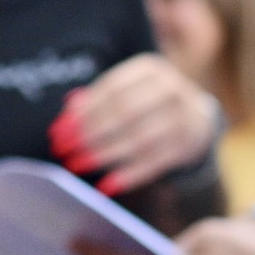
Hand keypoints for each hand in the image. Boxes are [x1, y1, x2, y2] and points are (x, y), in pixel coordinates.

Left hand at [55, 56, 219, 194]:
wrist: (194, 117)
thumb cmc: (146, 104)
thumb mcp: (125, 92)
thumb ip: (95, 102)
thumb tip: (66, 118)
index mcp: (149, 69)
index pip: (111, 90)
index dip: (83, 112)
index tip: (59, 131)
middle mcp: (169, 88)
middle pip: (124, 113)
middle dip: (90, 134)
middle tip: (65, 151)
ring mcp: (183, 116)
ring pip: (139, 139)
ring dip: (105, 155)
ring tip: (78, 165)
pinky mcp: (187, 144)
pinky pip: (154, 162)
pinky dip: (128, 175)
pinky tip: (106, 185)